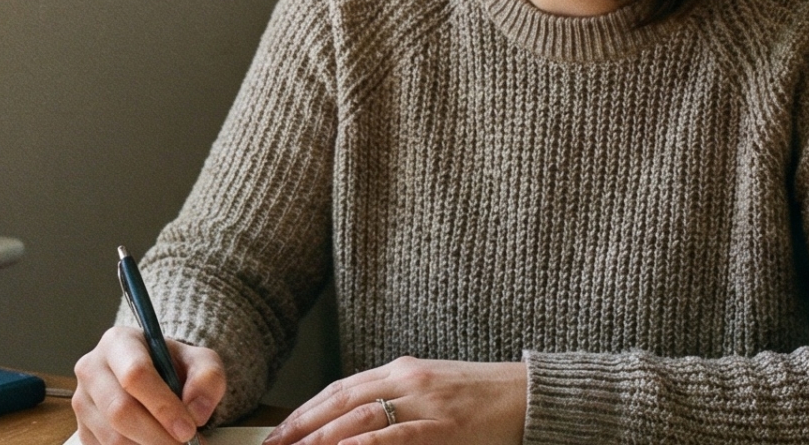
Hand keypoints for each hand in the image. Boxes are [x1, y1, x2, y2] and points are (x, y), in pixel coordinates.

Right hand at [74, 326, 226, 444]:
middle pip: (119, 411)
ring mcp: (83, 401)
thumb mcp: (200, 361)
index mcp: (118, 342)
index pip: (135, 374)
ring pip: (112, 438)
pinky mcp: (82, 428)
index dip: (163, 406)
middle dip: (157, 436)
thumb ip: (208, 378)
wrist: (155, 377)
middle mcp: (92, 369)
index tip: (188, 429)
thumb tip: (195, 411)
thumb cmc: (173, 366)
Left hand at [262, 358, 526, 444]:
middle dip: (302, 426)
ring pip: (359, 418)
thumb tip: (355, 426)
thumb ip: (396, 401)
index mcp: (400, 370)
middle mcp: (406, 379)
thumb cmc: (481, 399)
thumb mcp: (432, 390)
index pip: (340, 389)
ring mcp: (423, 401)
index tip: (280, 431)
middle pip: (340, 402)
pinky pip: (395, 436)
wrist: (528, 396)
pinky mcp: (442, 426)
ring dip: (321, 439)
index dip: (305, 410)